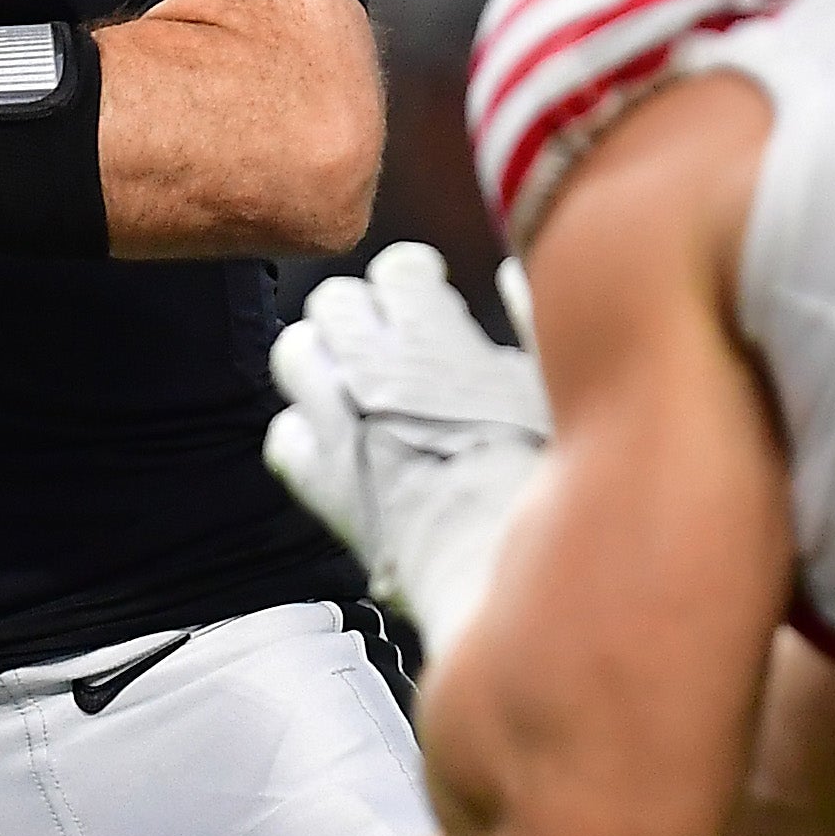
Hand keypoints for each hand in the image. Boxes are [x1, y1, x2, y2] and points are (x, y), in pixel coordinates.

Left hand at [263, 240, 546, 656]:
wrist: (492, 567)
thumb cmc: (539, 479)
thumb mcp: (551, 384)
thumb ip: (529, 319)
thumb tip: (511, 276)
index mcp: (429, 337)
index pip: (397, 268)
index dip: (415, 276)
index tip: (429, 288)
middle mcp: (371, 370)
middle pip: (334, 301)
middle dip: (360, 310)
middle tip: (387, 335)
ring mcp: (336, 426)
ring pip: (294, 355)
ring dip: (321, 359)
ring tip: (353, 378)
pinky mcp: (320, 483)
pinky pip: (283, 435)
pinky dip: (305, 432)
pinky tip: (338, 442)